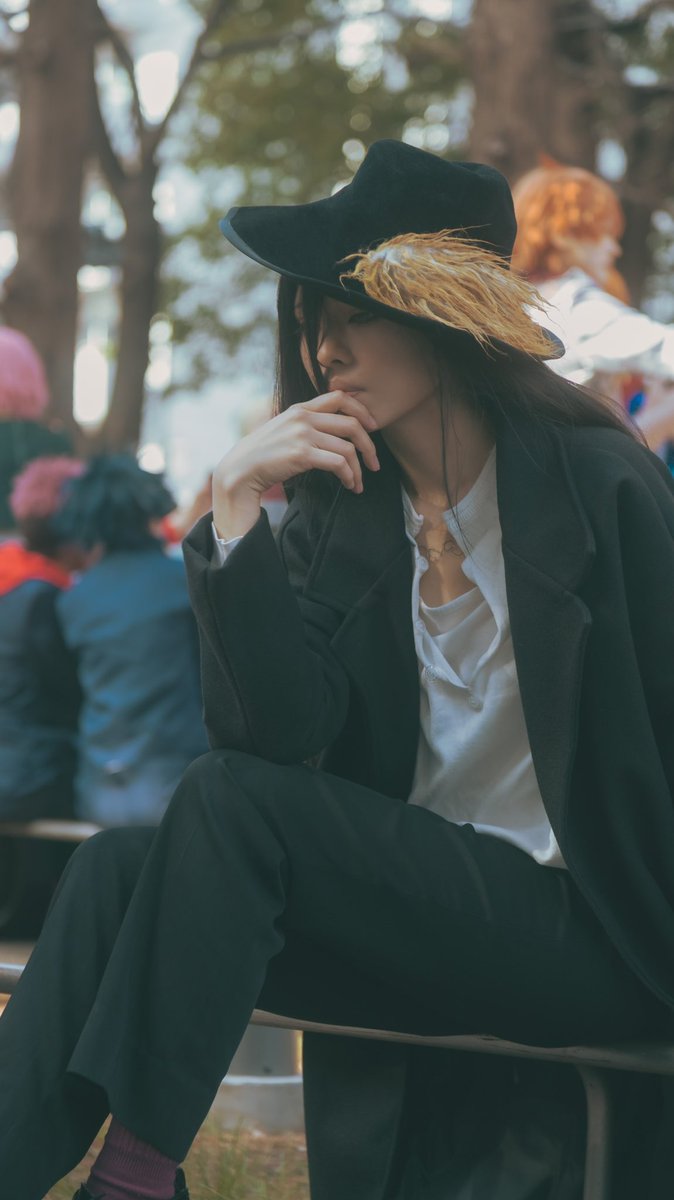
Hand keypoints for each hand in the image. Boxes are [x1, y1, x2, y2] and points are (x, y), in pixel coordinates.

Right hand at [212, 391, 379, 538]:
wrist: (240, 470)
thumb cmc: (264, 455)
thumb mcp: (285, 430)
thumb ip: (306, 425)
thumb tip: (334, 432)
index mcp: (301, 408)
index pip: (340, 397)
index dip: (362, 411)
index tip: (373, 428)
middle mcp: (303, 417)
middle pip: (352, 424)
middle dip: (370, 446)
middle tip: (375, 464)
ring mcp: (302, 434)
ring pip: (348, 448)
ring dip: (359, 469)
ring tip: (359, 483)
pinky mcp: (301, 454)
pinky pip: (338, 463)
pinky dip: (349, 476)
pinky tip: (349, 485)